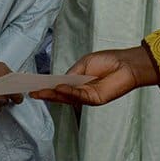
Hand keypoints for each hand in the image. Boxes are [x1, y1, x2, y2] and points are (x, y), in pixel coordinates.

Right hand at [31, 46, 156, 105]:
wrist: (126, 64)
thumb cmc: (109, 61)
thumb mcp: (85, 63)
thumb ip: (72, 73)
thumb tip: (59, 82)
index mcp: (78, 81)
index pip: (59, 85)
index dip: (47, 86)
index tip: (33, 86)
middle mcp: (81, 90)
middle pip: (61, 94)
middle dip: (46, 94)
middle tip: (32, 93)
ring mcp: (87, 96)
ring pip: (67, 97)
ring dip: (54, 95)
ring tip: (41, 92)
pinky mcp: (95, 99)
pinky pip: (79, 96)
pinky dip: (68, 92)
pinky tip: (59, 88)